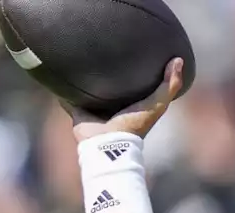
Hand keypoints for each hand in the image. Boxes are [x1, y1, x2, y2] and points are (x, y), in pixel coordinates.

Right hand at [67, 59, 185, 142]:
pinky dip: (62, 90)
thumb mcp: (158, 103)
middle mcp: (113, 105)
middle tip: (101, 48)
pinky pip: (67, 98)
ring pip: (87, 89)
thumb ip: (169, 85)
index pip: (133, 81)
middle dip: (106, 70)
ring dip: (83, 78)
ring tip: (77, 57)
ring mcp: (94, 109)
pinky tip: (57, 75)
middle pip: (109, 84)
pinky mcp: (77, 111)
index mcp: (131, 102)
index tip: (133, 48)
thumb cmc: (135, 124)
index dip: (134, 67)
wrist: (108, 142)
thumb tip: (178, 60)